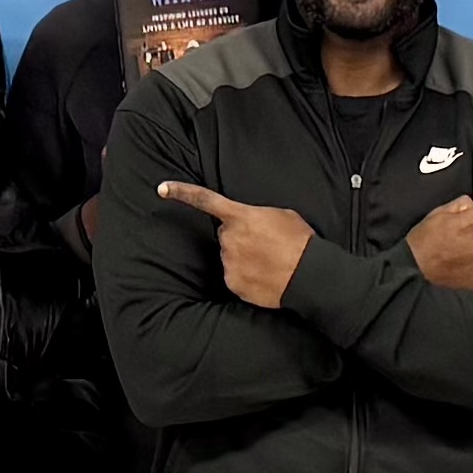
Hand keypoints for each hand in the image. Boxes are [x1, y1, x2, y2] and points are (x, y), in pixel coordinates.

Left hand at [158, 181, 311, 310]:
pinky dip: (246, 276)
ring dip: (244, 258)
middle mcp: (229, 239)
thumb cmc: (300, 242)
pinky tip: (265, 276)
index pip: (205, 200)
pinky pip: (234, 276)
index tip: (162, 188)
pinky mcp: (233, 284)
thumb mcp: (282, 216)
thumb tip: (252, 225)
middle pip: (225, 235)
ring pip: (230, 257)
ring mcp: (229, 263)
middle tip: (265, 245)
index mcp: (240, 217)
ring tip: (269, 262)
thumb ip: (257, 216)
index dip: (182, 192)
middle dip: (240, 238)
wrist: (309, 276)